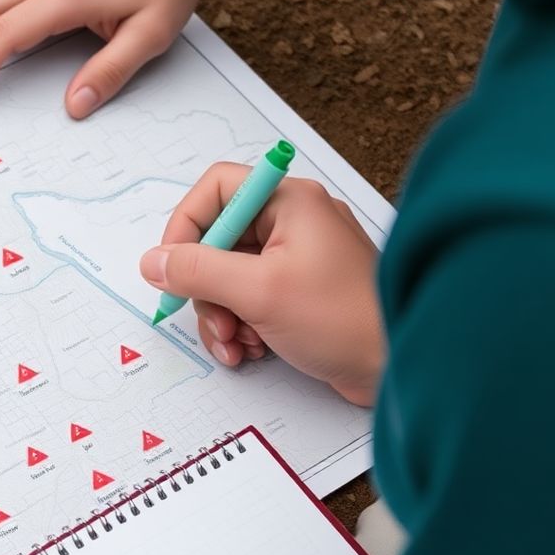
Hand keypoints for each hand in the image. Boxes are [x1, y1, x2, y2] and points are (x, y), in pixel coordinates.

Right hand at [139, 169, 384, 405]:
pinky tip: (252, 351)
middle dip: (207, 288)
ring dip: (222, 314)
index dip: (187, 226)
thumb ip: (198, 272)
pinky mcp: (302, 292)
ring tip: (238, 344)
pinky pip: (252, 297)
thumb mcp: (259, 292)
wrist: (401, 365)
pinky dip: (242, 325)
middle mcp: (295, 222)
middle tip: (217, 321)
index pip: (217, 189)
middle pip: (218, 239)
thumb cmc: (346, 320)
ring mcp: (299, 258)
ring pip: (230, 275)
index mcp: (290, 202)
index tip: (173, 266)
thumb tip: (154, 262)